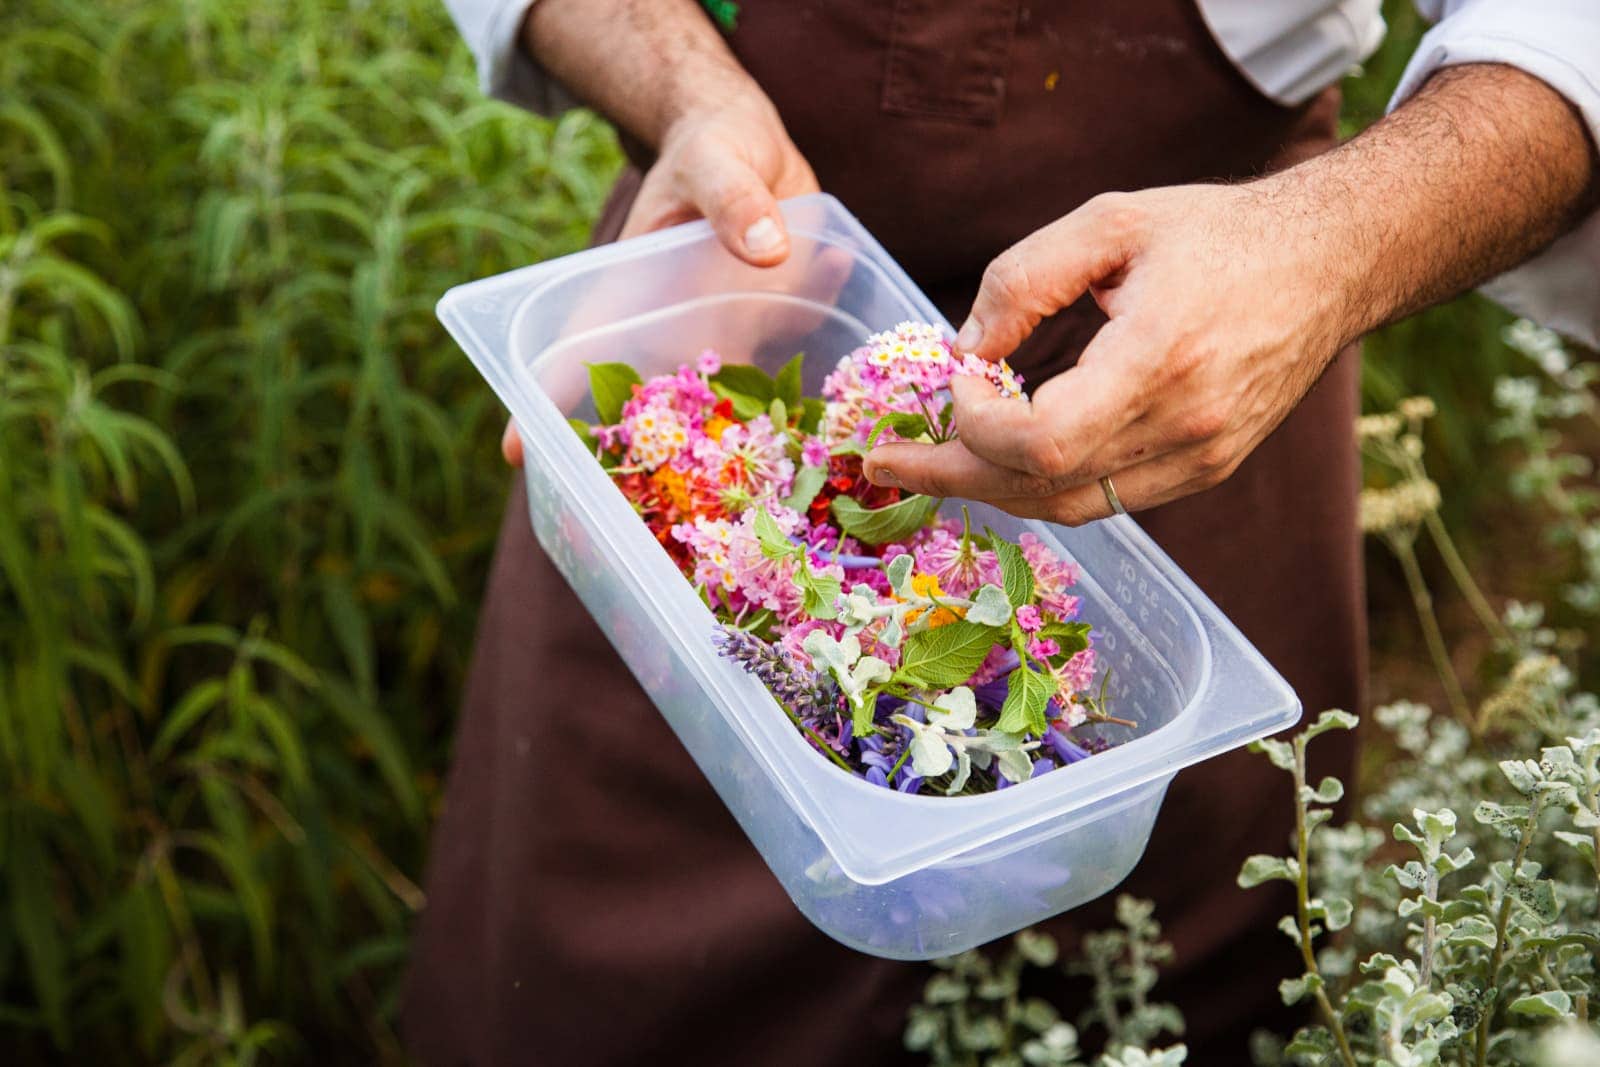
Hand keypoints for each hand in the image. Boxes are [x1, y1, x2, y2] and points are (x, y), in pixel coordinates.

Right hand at [503, 97, 818, 464]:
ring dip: (748, 449)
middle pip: (654, 407)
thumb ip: (735, 199)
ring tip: (774, 491)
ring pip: (727, 408)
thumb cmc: (713, 146)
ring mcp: (726, 339)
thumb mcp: (717, 158)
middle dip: (660, 461)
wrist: (762, 145)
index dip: (543, 403)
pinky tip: (841, 420)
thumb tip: (766, 251)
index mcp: (635, 293)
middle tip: (678, 519)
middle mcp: (675, 330)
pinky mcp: (775, 335)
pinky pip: (795, 373)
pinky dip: (815, 396)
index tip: (518, 454)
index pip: (578, 352)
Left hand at [862, 183, 1356, 522]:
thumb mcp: (1110, 222)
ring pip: (1070, 508)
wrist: (1330, 263)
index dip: (976, 428)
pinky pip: (1105, 498)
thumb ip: (1023, 279)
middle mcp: (1184, 427)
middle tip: (885, 463)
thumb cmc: (1216, 233)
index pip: (1040, 443)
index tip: (955, 380)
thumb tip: (962, 349)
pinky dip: (1044, 483)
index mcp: (1159, 359)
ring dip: (993, 487)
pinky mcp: (1206, 470)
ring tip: (934, 461)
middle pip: (1041, 490)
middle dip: (952, 476)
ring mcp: (1201, 460)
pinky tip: (1006, 455)